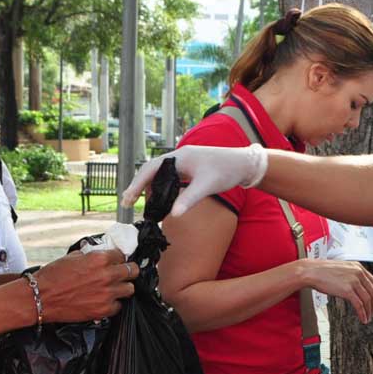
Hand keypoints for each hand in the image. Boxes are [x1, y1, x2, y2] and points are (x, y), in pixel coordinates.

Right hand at [34, 250, 136, 322]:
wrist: (39, 298)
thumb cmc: (52, 277)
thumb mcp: (72, 257)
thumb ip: (90, 256)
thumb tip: (99, 255)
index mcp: (99, 259)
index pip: (122, 255)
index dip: (118, 258)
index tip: (117, 262)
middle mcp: (107, 276)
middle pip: (133, 271)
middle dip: (128, 271)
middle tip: (122, 274)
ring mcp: (107, 294)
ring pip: (130, 289)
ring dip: (123, 288)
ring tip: (113, 288)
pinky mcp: (103, 310)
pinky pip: (119, 306)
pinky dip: (113, 304)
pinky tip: (104, 301)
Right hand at [122, 145, 265, 213]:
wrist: (244, 164)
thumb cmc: (226, 171)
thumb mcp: (206, 186)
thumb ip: (189, 199)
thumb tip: (174, 216)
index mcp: (179, 157)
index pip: (150, 169)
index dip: (137, 184)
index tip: (127, 199)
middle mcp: (178, 158)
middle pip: (151, 171)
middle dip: (139, 187)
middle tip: (128, 203)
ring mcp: (184, 162)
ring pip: (160, 175)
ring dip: (150, 187)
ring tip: (143, 204)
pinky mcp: (190, 169)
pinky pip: (169, 177)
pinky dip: (162, 187)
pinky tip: (161, 199)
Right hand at [300, 260, 372, 323]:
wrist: (311, 271)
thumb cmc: (321, 270)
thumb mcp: (341, 269)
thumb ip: (351, 275)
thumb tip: (355, 287)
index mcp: (357, 266)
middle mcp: (358, 273)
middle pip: (372, 291)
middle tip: (372, 311)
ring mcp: (353, 281)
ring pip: (367, 299)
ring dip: (369, 310)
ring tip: (367, 317)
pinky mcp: (348, 290)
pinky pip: (359, 304)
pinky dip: (362, 313)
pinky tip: (362, 317)